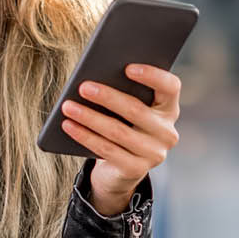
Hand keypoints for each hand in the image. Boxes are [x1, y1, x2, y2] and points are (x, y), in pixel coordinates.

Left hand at [59, 64, 180, 215]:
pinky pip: (107, 150)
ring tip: (68, 106)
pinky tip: (69, 125)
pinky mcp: (136, 170)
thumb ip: (123, 92)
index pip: (170, 87)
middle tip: (83, 87)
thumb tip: (95, 78)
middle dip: (107, 97)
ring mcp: (154, 153)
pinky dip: (85, 136)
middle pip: (137, 110)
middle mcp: (167, 132)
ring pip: (118, 131)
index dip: (152, 76)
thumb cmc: (122, 127)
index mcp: (169, 109)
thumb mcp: (127, 110)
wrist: (120, 169)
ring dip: (89, 117)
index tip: (128, 68)